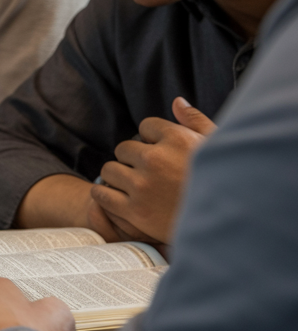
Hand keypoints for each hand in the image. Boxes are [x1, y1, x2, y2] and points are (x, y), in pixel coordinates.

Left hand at [91, 97, 214, 244]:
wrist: (228, 230)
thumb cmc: (226, 185)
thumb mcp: (217, 149)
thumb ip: (195, 122)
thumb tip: (177, 101)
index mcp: (178, 139)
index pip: (146, 126)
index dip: (153, 139)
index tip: (162, 152)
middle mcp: (156, 159)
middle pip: (124, 148)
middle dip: (133, 159)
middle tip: (146, 173)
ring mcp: (143, 186)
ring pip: (109, 169)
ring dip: (117, 175)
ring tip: (132, 185)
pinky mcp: (135, 211)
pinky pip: (102, 193)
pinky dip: (105, 194)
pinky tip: (116, 197)